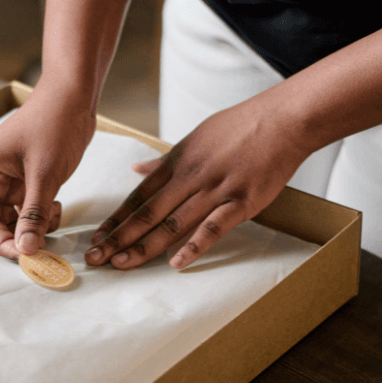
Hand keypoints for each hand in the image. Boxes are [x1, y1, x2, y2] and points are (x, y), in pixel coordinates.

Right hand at [0, 81, 95, 258]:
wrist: (74, 95)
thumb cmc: (54, 121)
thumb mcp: (45, 173)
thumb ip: (34, 215)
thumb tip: (26, 249)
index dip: (2, 243)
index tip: (26, 256)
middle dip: (18, 238)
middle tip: (42, 249)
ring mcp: (8, 183)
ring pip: (14, 223)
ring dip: (34, 229)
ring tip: (54, 216)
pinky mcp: (26, 184)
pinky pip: (29, 213)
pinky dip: (43, 218)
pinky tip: (56, 207)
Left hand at [84, 95, 311, 270]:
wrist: (286, 118)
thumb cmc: (241, 127)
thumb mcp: (195, 137)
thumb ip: (164, 162)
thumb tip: (136, 171)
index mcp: (177, 162)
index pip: (138, 196)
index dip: (115, 219)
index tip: (96, 238)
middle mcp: (191, 177)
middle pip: (147, 213)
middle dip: (118, 238)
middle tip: (95, 258)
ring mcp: (215, 190)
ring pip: (173, 223)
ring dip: (144, 246)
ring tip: (121, 264)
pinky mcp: (242, 202)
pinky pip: (213, 227)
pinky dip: (194, 246)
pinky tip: (175, 264)